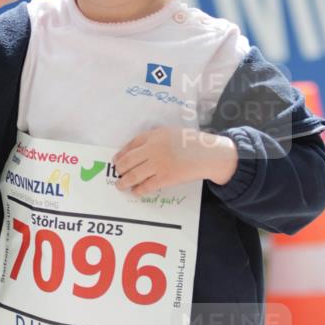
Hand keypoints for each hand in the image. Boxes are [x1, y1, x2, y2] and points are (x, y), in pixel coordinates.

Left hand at [112, 128, 237, 195]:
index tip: (116, 160)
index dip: (121, 154)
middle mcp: (153, 149)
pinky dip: (138, 190)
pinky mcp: (165, 178)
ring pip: (133, 175)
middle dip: (119, 169)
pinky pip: (146, 186)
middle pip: (128, 161)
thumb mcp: (170, 133)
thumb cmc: (190, 143)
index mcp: (154, 136)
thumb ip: (154, 139)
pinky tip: (136, 191)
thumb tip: (136, 151)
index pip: (131, 145)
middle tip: (117, 173)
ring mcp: (158, 164)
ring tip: (121, 185)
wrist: (208, 154)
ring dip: (124, 182)